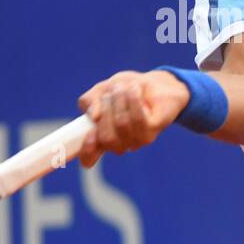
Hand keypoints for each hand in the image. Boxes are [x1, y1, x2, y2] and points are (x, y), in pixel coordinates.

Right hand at [76, 70, 190, 167]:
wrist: (157, 84)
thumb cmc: (126, 89)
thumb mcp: (102, 89)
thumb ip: (90, 100)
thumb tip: (93, 116)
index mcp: (102, 139)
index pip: (88, 158)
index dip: (86, 151)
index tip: (88, 133)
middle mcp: (119, 145)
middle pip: (106, 137)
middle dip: (106, 109)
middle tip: (111, 92)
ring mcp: (136, 141)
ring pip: (122, 125)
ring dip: (120, 100)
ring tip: (123, 87)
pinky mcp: (152, 132)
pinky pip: (138, 119)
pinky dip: (133, 100)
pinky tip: (135, 89)